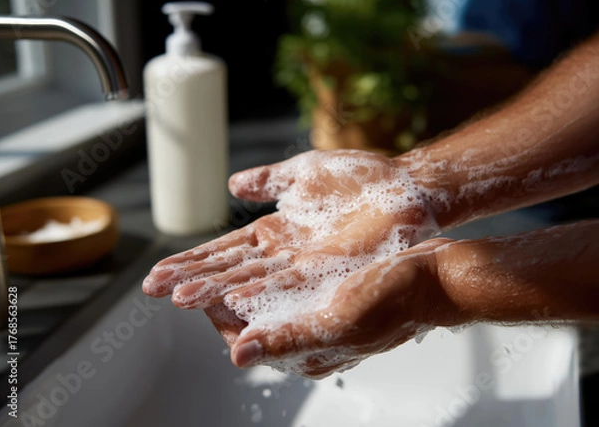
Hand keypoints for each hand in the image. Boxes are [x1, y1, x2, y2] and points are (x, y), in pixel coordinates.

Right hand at [143, 150, 441, 375]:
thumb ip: (269, 180)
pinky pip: (288, 285)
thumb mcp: (305, 171)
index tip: (161, 270)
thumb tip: (232, 183)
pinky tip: (234, 303)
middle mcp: (284, 252)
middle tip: (154, 289)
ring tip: (182, 299)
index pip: (226, 248)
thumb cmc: (362, 177)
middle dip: (192, 278)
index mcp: (276, 229)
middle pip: (230, 268)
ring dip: (216, 290)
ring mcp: (304, 264)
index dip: (193, 259)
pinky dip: (260, 294)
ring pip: (252, 280)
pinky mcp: (328, 271)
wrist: (407, 187)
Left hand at [210, 238, 458, 378]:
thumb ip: (288, 339)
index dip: (217, 320)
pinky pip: (280, 287)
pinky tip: (252, 261)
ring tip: (208, 272)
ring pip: (260, 303)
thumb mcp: (339, 321)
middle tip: (185, 284)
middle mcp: (307, 336)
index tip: (197, 295)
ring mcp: (316, 315)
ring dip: (232, 288)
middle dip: (215, 303)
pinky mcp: (324, 295)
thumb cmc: (394, 301)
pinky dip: (260, 277)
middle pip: (249, 323)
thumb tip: (240, 354)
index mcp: (309, 352)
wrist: (430, 279)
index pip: (247, 343)